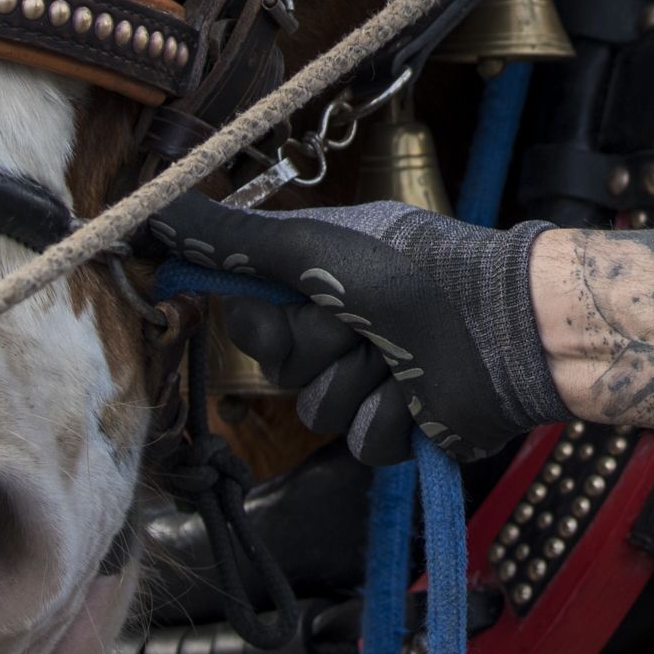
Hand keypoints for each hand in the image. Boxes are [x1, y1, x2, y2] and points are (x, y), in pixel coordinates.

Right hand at [149, 194, 563, 464]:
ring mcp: (373, 378)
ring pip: (317, 411)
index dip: (259, 322)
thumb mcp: (311, 247)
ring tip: (402, 360)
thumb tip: (147, 207)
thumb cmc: (414, 274)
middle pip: (279, 368)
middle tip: (361, 326)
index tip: (276, 311)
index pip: (249, 314)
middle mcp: (342, 323)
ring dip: (358, 385)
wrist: (505, 331)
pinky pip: (362, 445)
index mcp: (321, 274)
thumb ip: (230, 239)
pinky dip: (393, 420)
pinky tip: (423, 398)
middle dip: (318, 351)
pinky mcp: (403, 427)